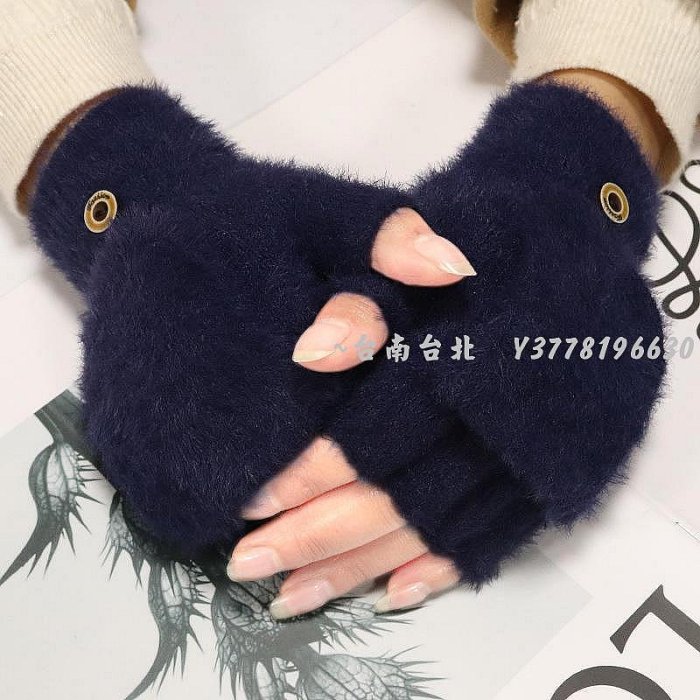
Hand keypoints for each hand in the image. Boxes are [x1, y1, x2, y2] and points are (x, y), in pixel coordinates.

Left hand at [235, 78, 666, 618]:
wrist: (572, 241)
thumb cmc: (497, 230)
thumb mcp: (439, 220)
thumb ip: (380, 263)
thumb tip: (316, 351)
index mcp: (468, 355)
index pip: (378, 434)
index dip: (315, 472)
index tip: (254, 502)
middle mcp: (498, 418)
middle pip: (398, 497)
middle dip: (319, 535)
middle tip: (247, 564)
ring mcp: (525, 453)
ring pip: (433, 529)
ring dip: (362, 567)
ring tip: (293, 597)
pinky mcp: (545, 472)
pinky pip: (492, 537)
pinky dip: (440, 568)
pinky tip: (394, 593)